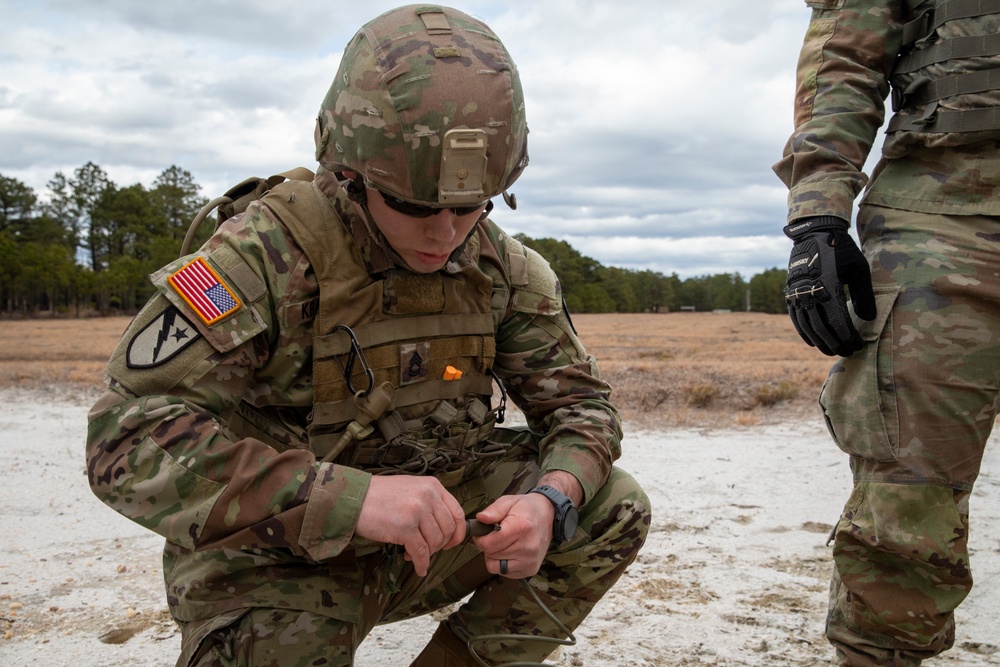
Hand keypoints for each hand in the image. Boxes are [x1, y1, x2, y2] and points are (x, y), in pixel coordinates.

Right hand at [355, 476, 465, 576]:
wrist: (353, 497)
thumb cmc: (379, 495)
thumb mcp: (411, 488)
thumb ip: (429, 502)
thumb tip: (443, 527)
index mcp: (432, 485)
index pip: (457, 512)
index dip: (458, 532)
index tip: (451, 543)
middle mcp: (428, 496)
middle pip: (448, 529)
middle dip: (441, 545)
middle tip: (428, 550)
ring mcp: (417, 511)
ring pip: (435, 542)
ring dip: (427, 554)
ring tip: (413, 554)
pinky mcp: (405, 527)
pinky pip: (421, 552)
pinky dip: (421, 564)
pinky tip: (417, 567)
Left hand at [473, 493, 553, 578]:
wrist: (549, 516)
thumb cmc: (526, 508)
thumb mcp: (509, 501)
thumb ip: (494, 510)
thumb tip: (480, 519)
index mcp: (521, 528)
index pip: (489, 544)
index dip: (480, 539)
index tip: (482, 533)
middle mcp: (528, 547)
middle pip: (491, 555)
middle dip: (488, 545)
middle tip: (495, 536)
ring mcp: (530, 561)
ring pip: (495, 567)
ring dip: (494, 556)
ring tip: (503, 544)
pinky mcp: (530, 570)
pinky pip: (505, 573)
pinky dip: (502, 563)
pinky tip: (510, 552)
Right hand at [783, 216, 875, 356]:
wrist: (814, 235)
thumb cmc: (841, 251)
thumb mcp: (858, 269)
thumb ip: (863, 295)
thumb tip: (868, 320)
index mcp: (829, 289)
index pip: (839, 323)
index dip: (849, 338)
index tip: (859, 346)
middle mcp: (810, 294)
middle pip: (823, 329)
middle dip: (836, 344)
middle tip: (848, 353)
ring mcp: (798, 295)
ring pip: (808, 327)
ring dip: (820, 342)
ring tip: (831, 351)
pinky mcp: (791, 294)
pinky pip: (796, 319)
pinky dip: (804, 333)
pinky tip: (813, 342)